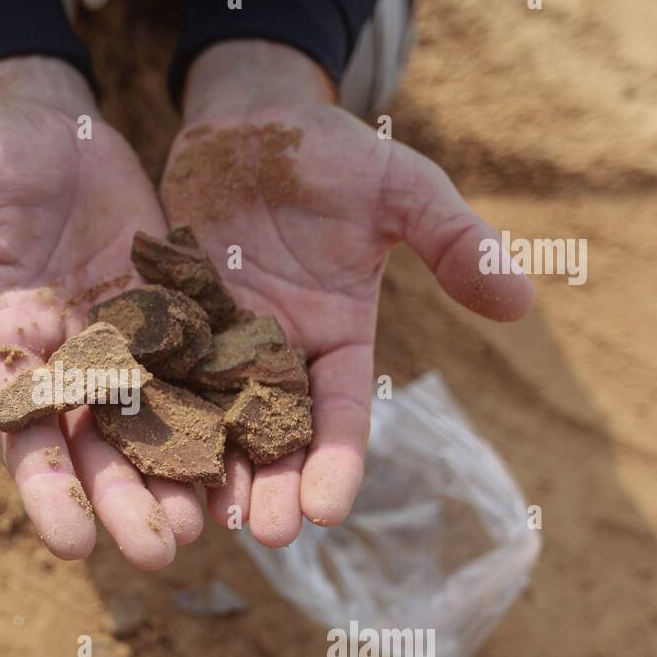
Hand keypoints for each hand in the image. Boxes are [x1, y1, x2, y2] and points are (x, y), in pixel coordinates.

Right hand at [0, 57, 202, 569]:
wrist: (47, 128)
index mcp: (11, 347)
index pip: (26, 436)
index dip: (48, 490)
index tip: (75, 545)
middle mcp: (73, 360)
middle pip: (100, 447)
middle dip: (126, 501)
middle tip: (163, 553)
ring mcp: (129, 338)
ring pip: (158, 420)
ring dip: (181, 472)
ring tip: (215, 520)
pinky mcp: (174, 309)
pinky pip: (203, 366)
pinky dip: (224, 407)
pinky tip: (254, 447)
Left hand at [162, 41, 534, 545]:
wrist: (249, 121)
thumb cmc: (332, 153)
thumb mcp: (402, 190)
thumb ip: (454, 242)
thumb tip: (523, 300)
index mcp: (338, 338)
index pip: (340, 412)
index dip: (335, 461)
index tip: (327, 511)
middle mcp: (276, 354)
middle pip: (276, 434)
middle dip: (273, 485)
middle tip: (264, 535)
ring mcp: (216, 341)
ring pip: (210, 418)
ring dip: (208, 469)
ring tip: (200, 520)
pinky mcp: (163, 321)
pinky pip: (153, 374)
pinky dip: (147, 413)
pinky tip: (134, 456)